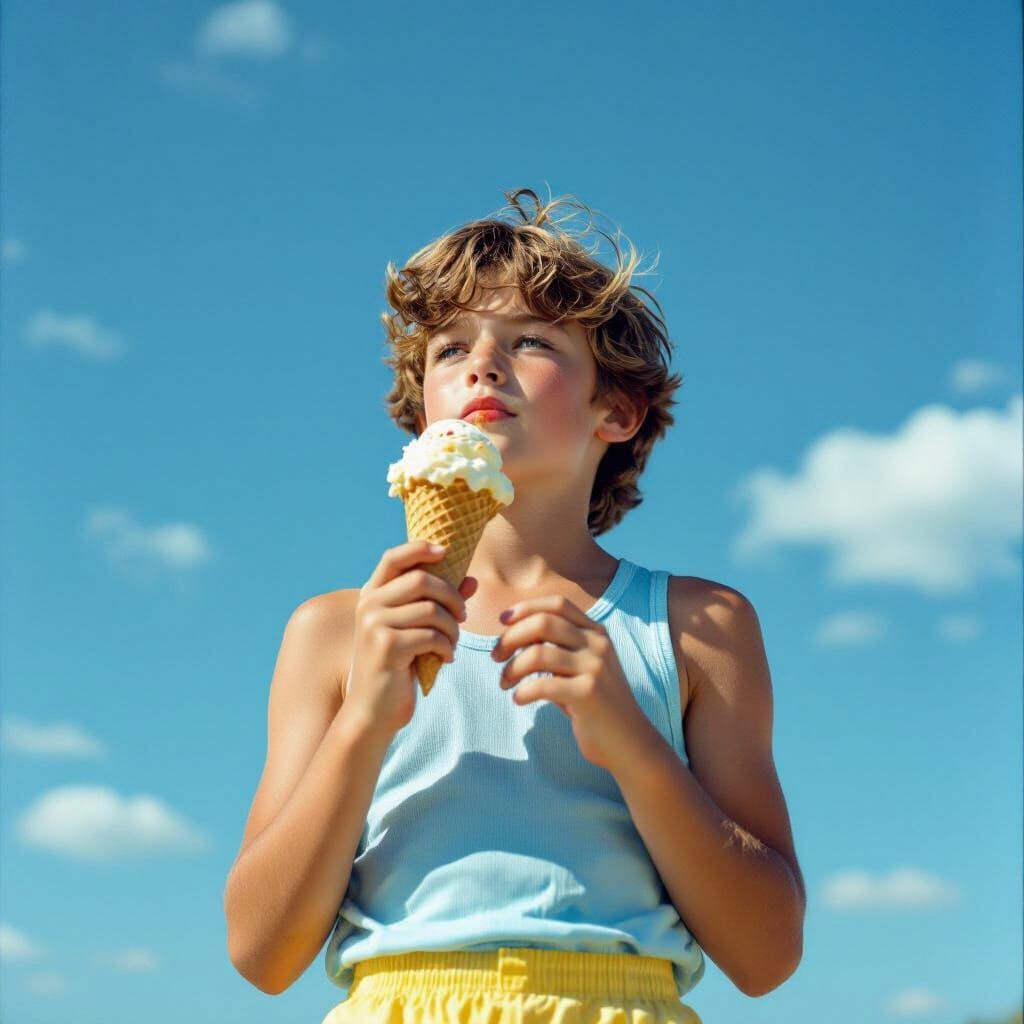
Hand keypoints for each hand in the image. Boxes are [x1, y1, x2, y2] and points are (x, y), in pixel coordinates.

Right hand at [346, 540, 476, 736]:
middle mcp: (368, 604)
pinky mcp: (387, 645)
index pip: (394, 557)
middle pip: (422, 579)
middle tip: (462, 616)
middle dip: (451, 596)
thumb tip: (472, 581)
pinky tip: (446, 659)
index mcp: (371, 595)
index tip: (446, 552)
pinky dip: (447, 647)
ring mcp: (374, 624)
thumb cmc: (397, 668)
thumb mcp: (416, 631)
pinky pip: (432, 635)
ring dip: (452, 628)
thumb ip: (438, 604)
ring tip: (452, 643)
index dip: (420, 548)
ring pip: (431, 609)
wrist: (372, 711)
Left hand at [490, 595, 655, 771]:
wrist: (629, 742)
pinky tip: (518, 699)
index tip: (503, 620)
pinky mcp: (589, 694)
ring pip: (538, 653)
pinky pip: (543, 685)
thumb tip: (515, 634)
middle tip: (496, 656)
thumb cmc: (596, 704)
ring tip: (504, 683)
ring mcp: (595, 668)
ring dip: (512, 668)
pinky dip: (522, 691)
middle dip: (511, 637)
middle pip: (543, 623)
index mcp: (596, 633)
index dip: (527, 607)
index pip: (557, 604)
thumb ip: (558, 647)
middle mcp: (598, 644)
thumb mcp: (583, 666)